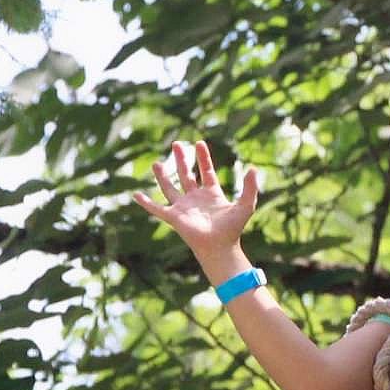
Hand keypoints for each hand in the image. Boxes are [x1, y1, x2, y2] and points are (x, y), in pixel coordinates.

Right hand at [132, 141, 258, 256]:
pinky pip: (157, 208)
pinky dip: (146, 203)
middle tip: (176, 144)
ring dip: (162, 176)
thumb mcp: (246, 205)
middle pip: (186, 175)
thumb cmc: (233, 229)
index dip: (203, 158)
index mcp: (212, 194)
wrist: (220, 247)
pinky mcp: (174, 217)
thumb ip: (250, 187)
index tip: (199, 143)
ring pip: (170, 188)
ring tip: (156, 163)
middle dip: (181, 160)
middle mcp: (196, 198)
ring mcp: (183, 207)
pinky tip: (135, 195)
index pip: (206, 171)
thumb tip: (254, 169)